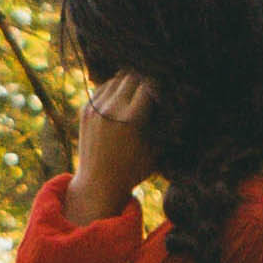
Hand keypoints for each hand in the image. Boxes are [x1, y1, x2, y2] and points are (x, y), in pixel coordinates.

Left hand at [70, 71, 155, 205]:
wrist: (97, 184)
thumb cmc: (132, 170)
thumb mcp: (155, 149)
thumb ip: (163, 125)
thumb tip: (177, 106)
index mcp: (131, 118)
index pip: (149, 86)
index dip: (159, 87)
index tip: (164, 91)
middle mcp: (112, 109)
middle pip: (132, 78)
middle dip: (144, 82)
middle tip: (151, 89)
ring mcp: (96, 109)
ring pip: (116, 80)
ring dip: (128, 83)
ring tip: (137, 92)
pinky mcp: (85, 111)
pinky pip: (102, 89)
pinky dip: (113, 89)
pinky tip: (121, 98)